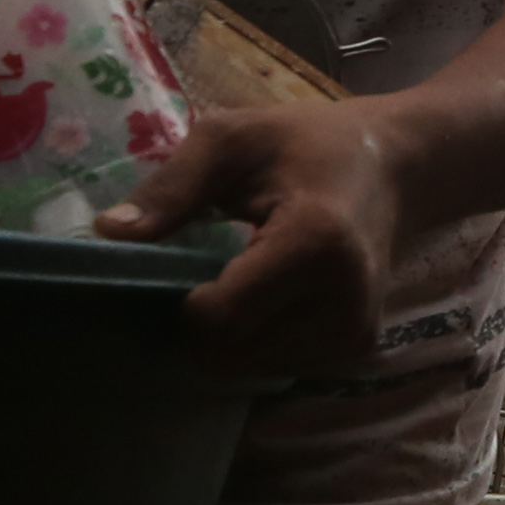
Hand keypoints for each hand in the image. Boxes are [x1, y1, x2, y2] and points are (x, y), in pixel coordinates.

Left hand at [98, 97, 405, 376]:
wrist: (395, 166)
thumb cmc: (306, 143)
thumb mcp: (233, 138)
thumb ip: (172, 186)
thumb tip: (109, 233)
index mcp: (315, 243)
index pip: (220, 318)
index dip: (183, 299)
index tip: (180, 259)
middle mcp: (342, 303)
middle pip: (230, 353)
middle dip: (202, 321)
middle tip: (206, 267)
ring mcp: (353, 334)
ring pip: (250, 366)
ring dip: (232, 332)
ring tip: (243, 274)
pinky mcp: (355, 348)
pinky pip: (277, 364)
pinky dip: (260, 336)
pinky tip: (270, 292)